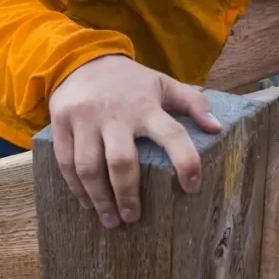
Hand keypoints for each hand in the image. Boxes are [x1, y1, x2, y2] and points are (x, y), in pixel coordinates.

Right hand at [48, 54, 221, 228]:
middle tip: (134, 217)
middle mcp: (115, 113)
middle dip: (128, 194)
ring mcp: (85, 118)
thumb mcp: (163, 83)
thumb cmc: (129, 80)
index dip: (185, 161)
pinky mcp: (61, 122)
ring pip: (89, 166)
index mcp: (145, 106)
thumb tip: (216, 128)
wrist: (82, 58)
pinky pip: (66, 162)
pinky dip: (75, 188)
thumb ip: (193, 103)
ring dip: (100, 198)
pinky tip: (87, 203)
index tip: (192, 187)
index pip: (171, 134)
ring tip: (111, 220)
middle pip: (121, 161)